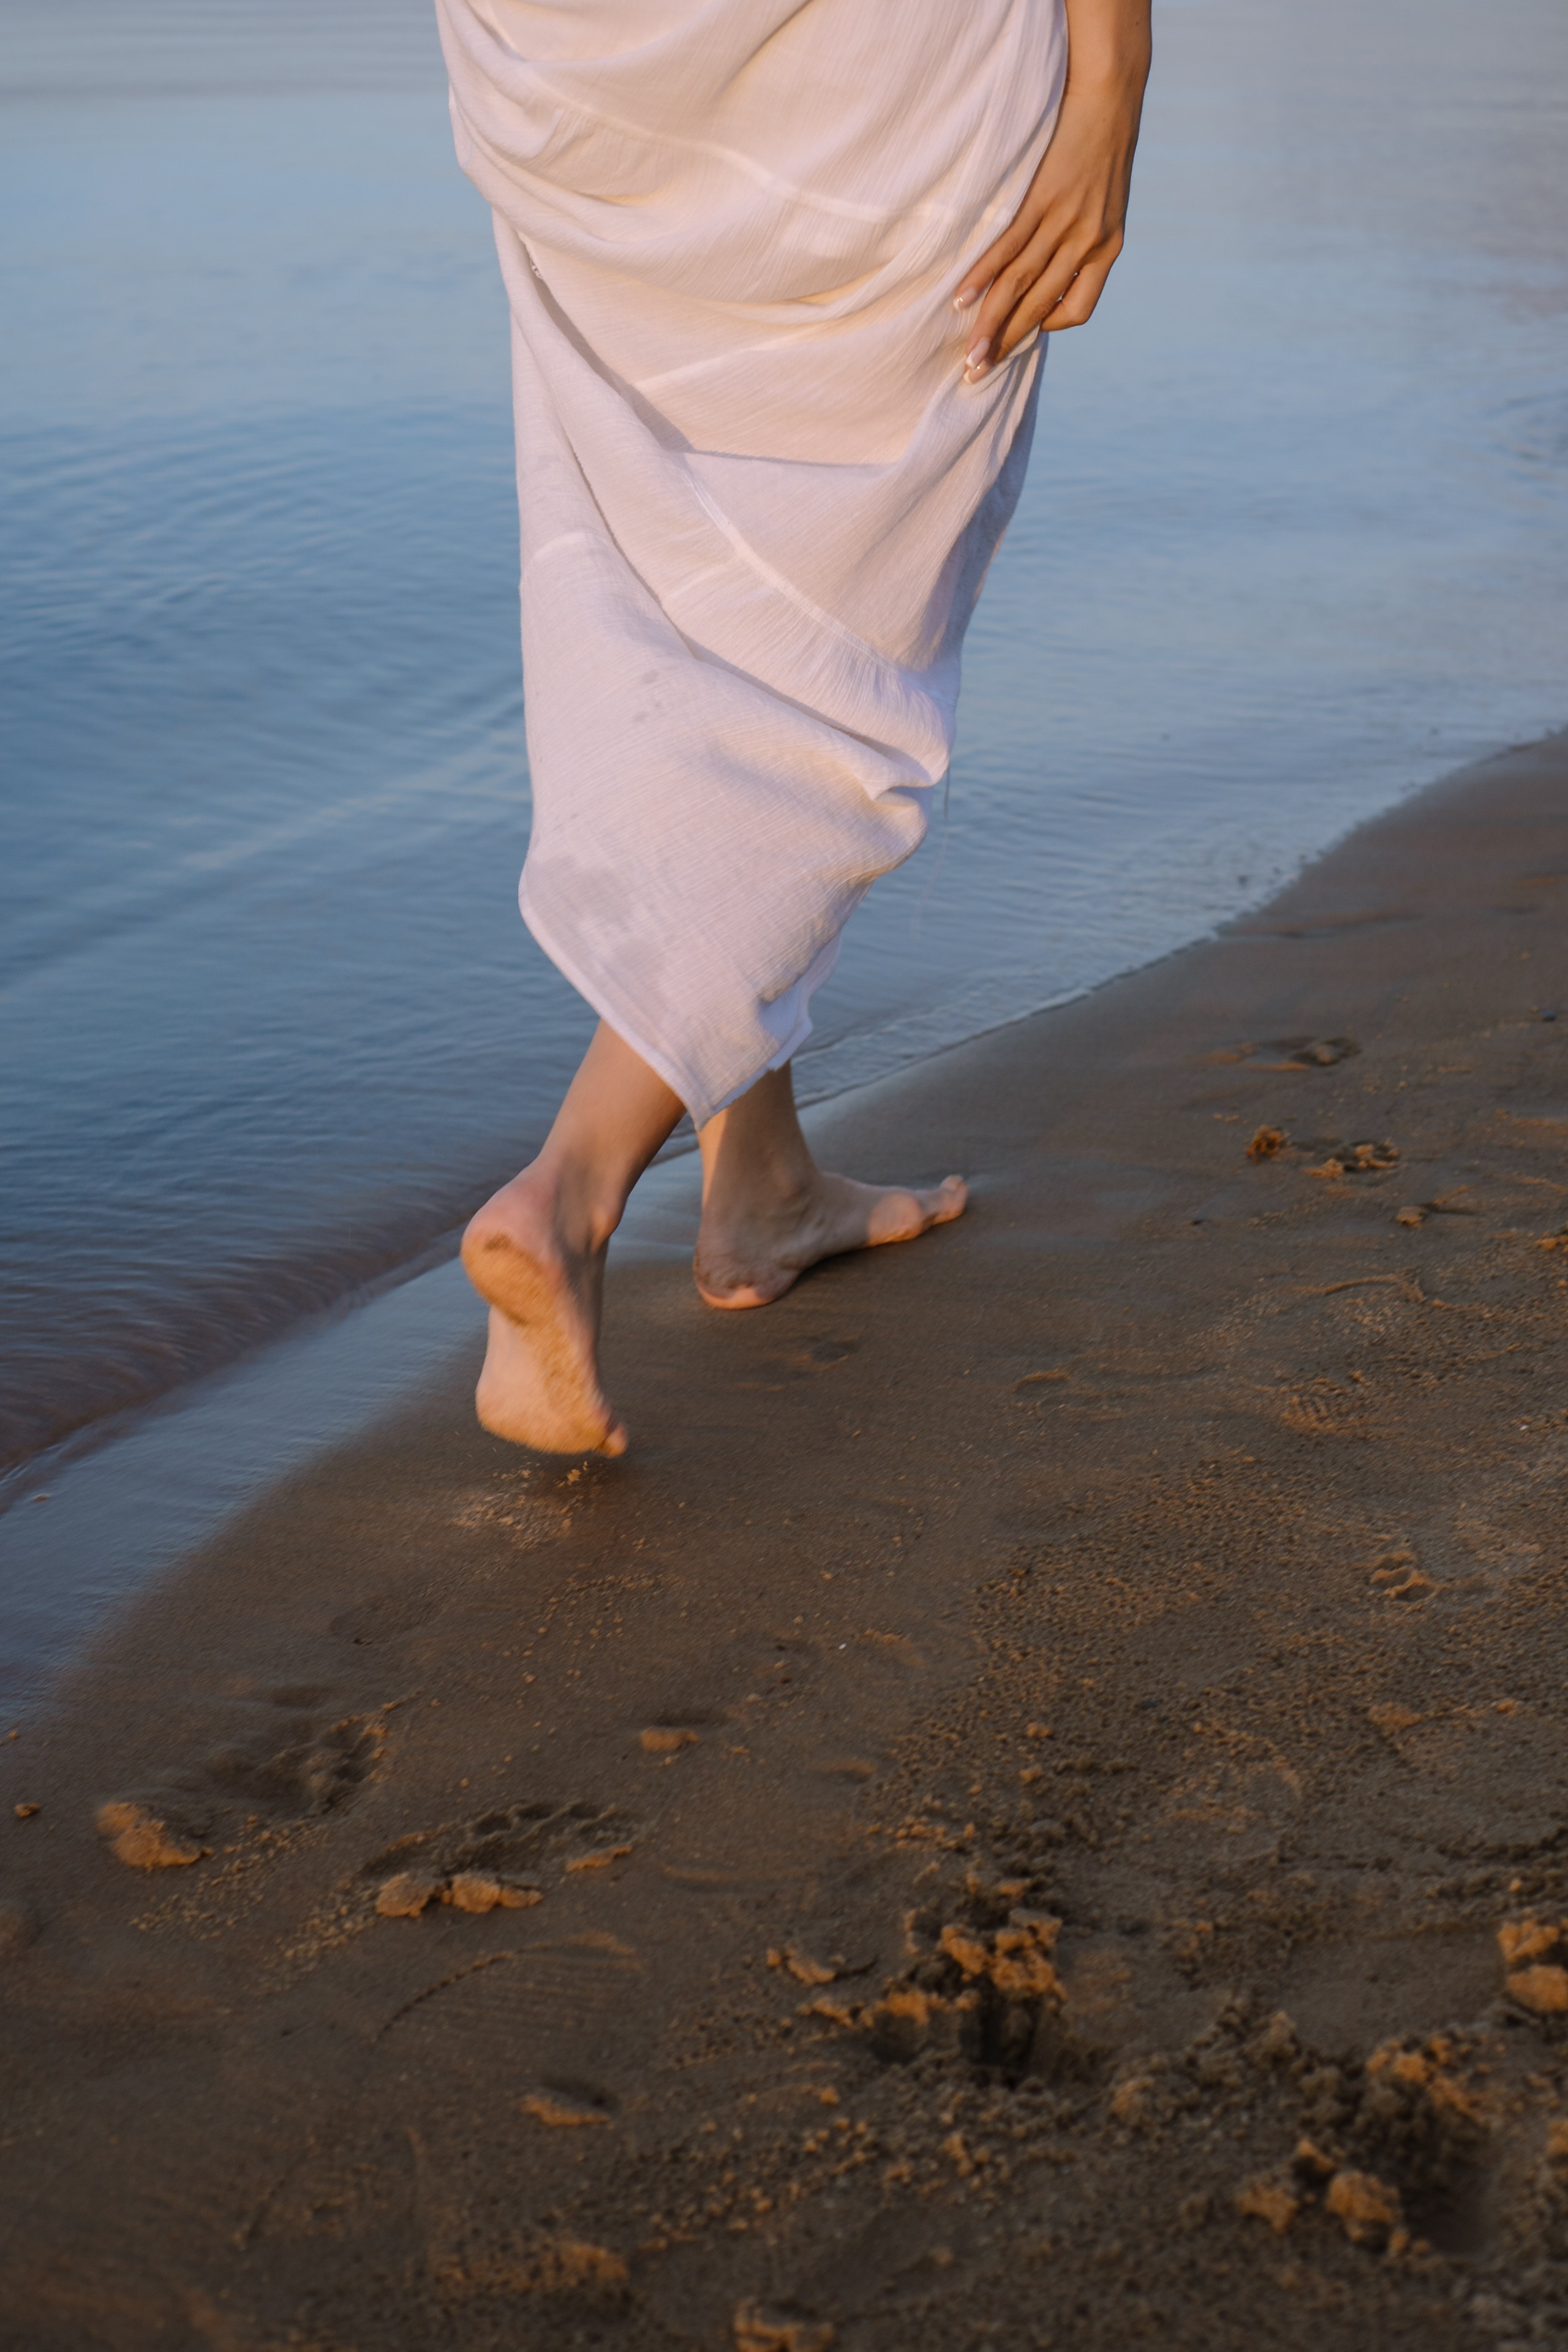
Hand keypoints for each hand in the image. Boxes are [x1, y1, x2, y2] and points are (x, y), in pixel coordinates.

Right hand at [954, 17, 1149, 379]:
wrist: (1110, 94)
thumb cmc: (1100, 146)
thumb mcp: (1104, 199)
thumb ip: (1081, 235)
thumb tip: (1047, 266)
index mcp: (1107, 248)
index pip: (1078, 309)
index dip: (1049, 327)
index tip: (1025, 330)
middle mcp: (1088, 242)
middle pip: (1040, 307)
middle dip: (1007, 345)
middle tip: (977, 374)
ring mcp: (1065, 221)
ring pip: (1021, 286)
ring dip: (991, 325)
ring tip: (969, 355)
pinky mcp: (1042, 198)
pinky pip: (1008, 248)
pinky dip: (984, 276)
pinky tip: (963, 300)